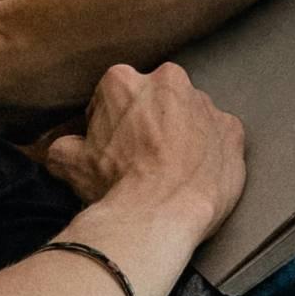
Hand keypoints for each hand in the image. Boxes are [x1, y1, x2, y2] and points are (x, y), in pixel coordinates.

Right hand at [40, 62, 245, 224]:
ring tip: (172, 170)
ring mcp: (205, 104)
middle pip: (156, 98)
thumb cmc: (115, 186)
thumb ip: (64, 144)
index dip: (110, 123)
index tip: (112, 145)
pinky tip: (197, 175)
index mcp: (123, 80)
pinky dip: (211, 150)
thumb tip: (62, 148)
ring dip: (183, 134)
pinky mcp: (232, 129)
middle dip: (150, 121)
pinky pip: (220, 135)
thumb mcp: (68, 163)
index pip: (113, 95)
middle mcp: (168, 81)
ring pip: (190, 113)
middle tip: (142, 157)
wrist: (160, 215)